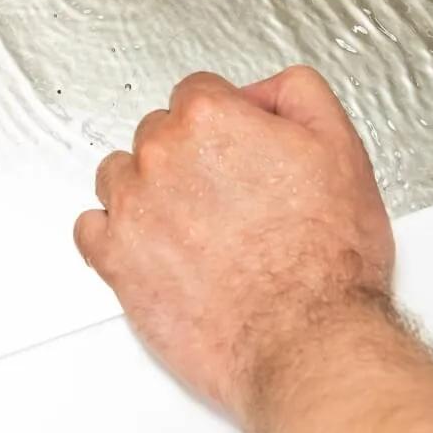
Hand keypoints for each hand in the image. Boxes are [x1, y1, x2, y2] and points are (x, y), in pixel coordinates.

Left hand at [75, 67, 394, 422]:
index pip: (198, 94)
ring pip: (121, 175)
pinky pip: (91, 228)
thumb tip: (264, 92)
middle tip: (229, 197)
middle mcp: (161, 155)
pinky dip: (115, 235)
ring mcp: (133, 207)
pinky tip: (151, 247)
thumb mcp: (341, 149)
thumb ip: (297, 96)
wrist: (308, 340)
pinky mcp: (115, 259)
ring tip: (194, 227)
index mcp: (210, 119)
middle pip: (159, 133)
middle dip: (189, 158)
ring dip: (150, 192)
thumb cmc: (328, 260)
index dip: (227, 123)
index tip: (238, 150)